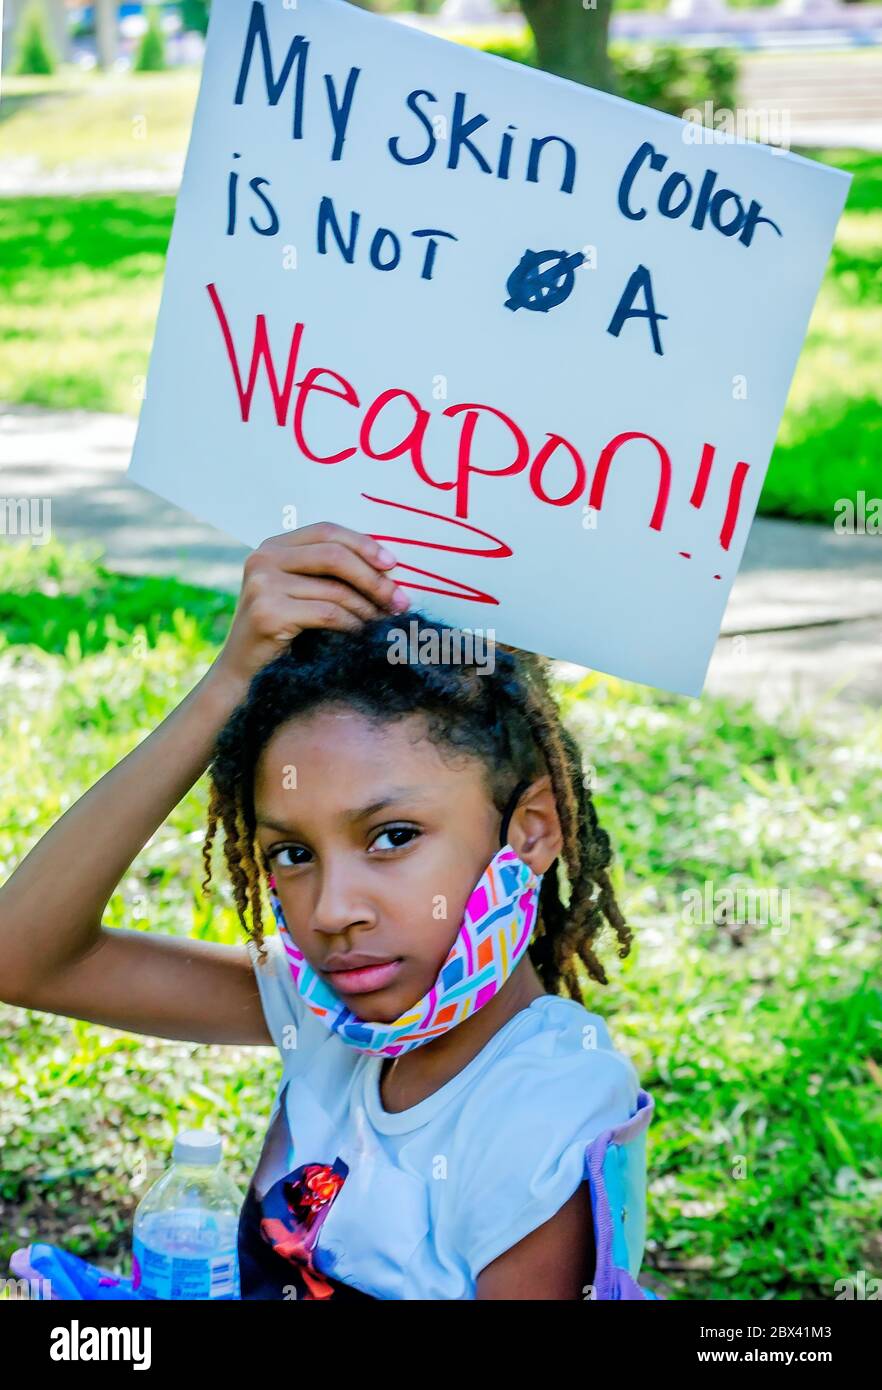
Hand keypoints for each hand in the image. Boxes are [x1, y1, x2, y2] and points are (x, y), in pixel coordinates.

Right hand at [211, 521, 409, 689]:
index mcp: (272, 546)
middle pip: (334, 555)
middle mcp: (262, 558)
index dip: (363, 543)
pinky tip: (364, 635)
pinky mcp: (268, 612)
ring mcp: (262, 584)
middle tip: (399, 599)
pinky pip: (328, 614)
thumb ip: (326, 573)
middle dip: (373, 578)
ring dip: (368, 607)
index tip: (393, 564)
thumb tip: (386, 566)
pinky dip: (353, 625)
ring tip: (386, 621)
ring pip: (335, 589)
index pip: (326, 531)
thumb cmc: (280, 634)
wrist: (242, 675)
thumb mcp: (299, 593)